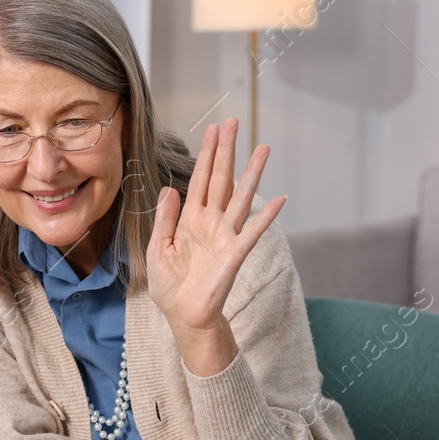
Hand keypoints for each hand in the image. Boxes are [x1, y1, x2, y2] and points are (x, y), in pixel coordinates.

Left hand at [145, 118, 285, 376]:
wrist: (183, 316)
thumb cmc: (171, 286)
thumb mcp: (159, 248)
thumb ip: (165, 218)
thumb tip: (169, 187)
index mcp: (191, 220)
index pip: (201, 180)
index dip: (207, 155)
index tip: (213, 130)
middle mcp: (211, 222)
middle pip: (222, 179)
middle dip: (227, 151)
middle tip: (232, 122)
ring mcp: (226, 236)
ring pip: (241, 197)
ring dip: (252, 173)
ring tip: (263, 148)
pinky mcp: (235, 255)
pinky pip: (252, 232)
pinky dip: (266, 216)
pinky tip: (280, 199)